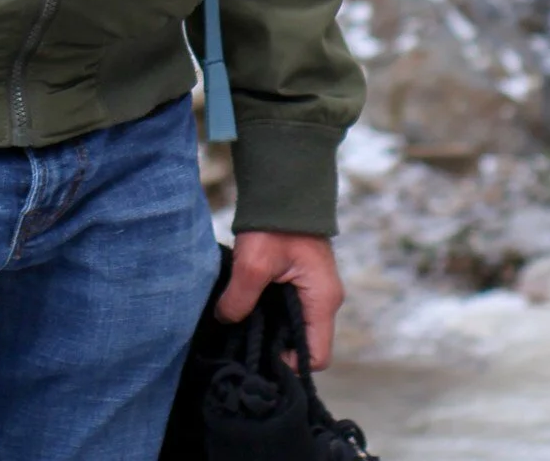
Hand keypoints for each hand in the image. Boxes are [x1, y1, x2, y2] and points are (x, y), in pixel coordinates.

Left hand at [214, 231, 342, 369]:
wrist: (283, 186)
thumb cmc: (276, 223)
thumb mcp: (253, 263)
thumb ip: (240, 299)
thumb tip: (225, 319)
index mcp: (323, 300)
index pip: (316, 356)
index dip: (290, 364)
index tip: (260, 359)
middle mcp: (324, 298)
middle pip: (305, 342)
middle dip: (277, 349)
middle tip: (246, 347)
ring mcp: (314, 287)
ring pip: (296, 324)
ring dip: (272, 329)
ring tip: (243, 329)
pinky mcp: (301, 277)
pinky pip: (290, 307)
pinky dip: (271, 312)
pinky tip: (247, 309)